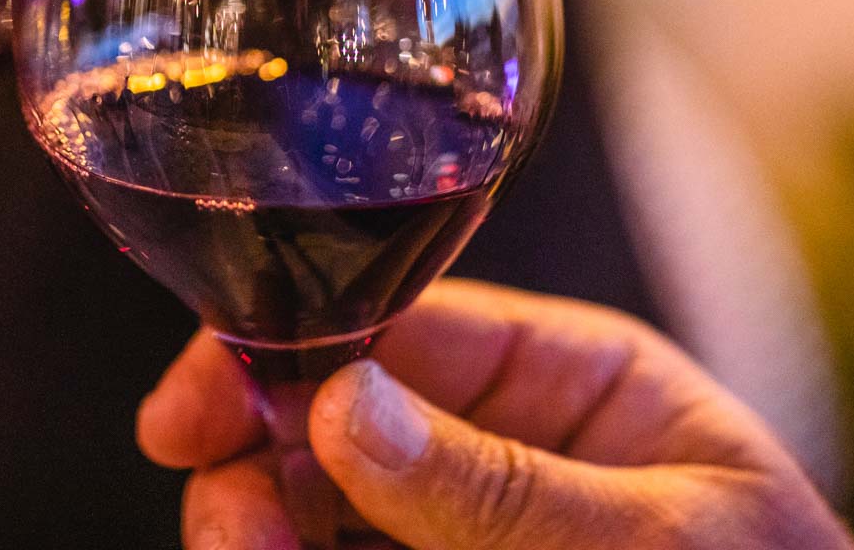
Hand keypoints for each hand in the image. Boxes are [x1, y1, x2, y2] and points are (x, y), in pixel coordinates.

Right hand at [138, 279, 853, 548]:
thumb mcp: (661, 542)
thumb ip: (500, 487)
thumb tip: (340, 406)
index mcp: (572, 380)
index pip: (402, 326)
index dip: (281, 354)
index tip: (191, 412)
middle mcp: (504, 447)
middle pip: (334, 428)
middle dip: (259, 467)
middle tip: (226, 530)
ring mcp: (468, 531)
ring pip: (325, 514)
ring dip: (267, 531)